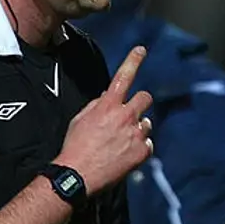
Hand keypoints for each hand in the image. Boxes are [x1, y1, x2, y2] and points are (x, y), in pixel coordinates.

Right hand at [55, 45, 153, 192]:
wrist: (79, 174)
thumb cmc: (76, 146)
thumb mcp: (80, 119)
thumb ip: (98, 106)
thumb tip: (108, 100)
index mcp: (107, 105)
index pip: (123, 76)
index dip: (133, 60)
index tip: (141, 49)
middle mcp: (125, 116)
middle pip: (146, 98)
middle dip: (141, 103)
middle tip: (132, 113)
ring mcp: (136, 134)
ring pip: (147, 123)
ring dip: (138, 129)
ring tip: (121, 142)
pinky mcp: (143, 151)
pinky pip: (148, 143)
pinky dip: (140, 147)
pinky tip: (125, 155)